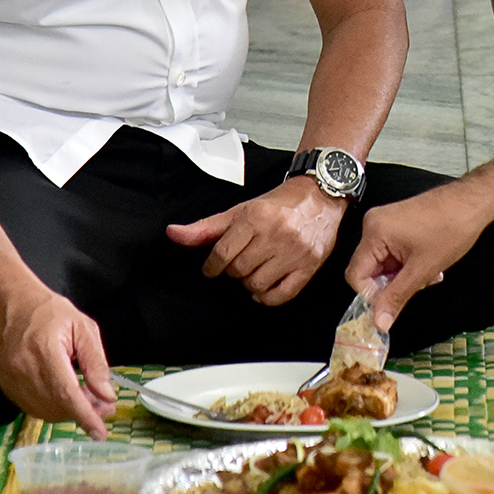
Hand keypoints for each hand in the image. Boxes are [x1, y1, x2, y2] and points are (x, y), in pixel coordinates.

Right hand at [0, 287, 115, 438]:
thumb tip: (107, 394)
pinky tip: (67, 395)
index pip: (66, 393)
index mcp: (45, 350)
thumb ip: (96, 363)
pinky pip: (34, 408)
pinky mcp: (7, 388)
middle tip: (105, 406)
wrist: (12, 306)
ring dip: (70, 412)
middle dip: (84, 412)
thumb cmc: (50, 313)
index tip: (100, 432)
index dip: (85, 416)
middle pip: (57, 406)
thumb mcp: (83, 328)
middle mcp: (24, 369)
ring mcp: (12, 381)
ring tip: (88, 398)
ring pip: (45, 412)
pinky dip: (54, 408)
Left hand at [167, 175, 342, 306]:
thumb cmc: (279, 204)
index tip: (213, 268)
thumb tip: (173, 234)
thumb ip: (206, 227)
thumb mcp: (240, 210)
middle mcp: (276, 234)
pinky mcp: (310, 265)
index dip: (213, 266)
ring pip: (257, 284)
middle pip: (239, 271)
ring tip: (253, 270)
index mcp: (256, 217)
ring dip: (249, 283)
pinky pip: (282, 295)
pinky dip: (268, 296)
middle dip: (233, 271)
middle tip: (238, 263)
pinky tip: (265, 286)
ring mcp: (295, 251)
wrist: (320, 197)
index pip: (223, 254)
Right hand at [346, 183, 486, 331]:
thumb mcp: (422, 270)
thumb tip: (379, 323)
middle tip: (418, 284)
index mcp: (374, 232)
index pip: (356, 275)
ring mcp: (386, 222)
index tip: (392, 304)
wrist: (472, 203)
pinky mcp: (396, 224)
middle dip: (393, 283)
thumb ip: (396, 297)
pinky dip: (407, 264)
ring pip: (384, 264)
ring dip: (404, 275)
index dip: (372, 295)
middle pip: (369, 270)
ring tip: (429, 273)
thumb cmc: (451, 229)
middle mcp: (374, 224)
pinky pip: (392, 253)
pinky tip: (428, 265)